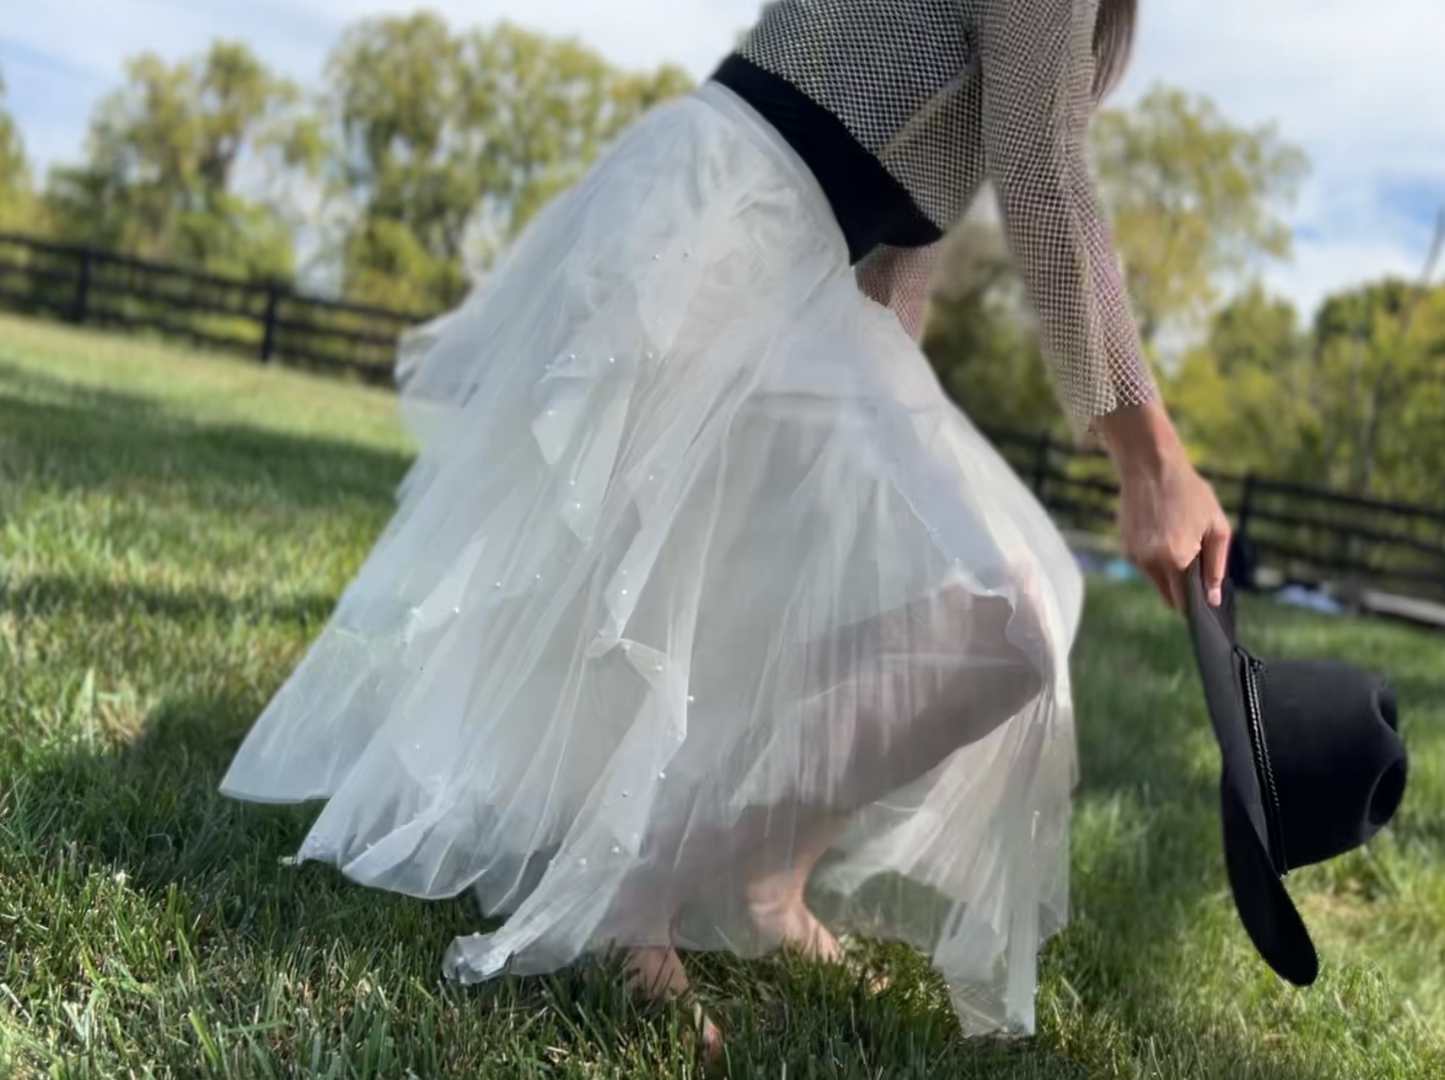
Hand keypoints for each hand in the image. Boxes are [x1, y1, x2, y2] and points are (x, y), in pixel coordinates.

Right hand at [1099, 403, 1230, 610]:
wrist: (1150, 466)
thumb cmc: (1189, 493)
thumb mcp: (1216, 526)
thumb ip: (1216, 567)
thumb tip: (1212, 598)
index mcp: (1176, 559)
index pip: (1185, 602)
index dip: (1197, 604)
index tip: (1206, 600)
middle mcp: (1150, 563)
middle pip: (1169, 597)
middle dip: (1184, 590)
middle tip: (1197, 564)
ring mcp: (1134, 557)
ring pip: (1156, 582)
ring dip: (1169, 574)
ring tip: (1179, 540)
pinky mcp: (1125, 549)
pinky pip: (1145, 567)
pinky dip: (1156, 561)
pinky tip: (1164, 535)